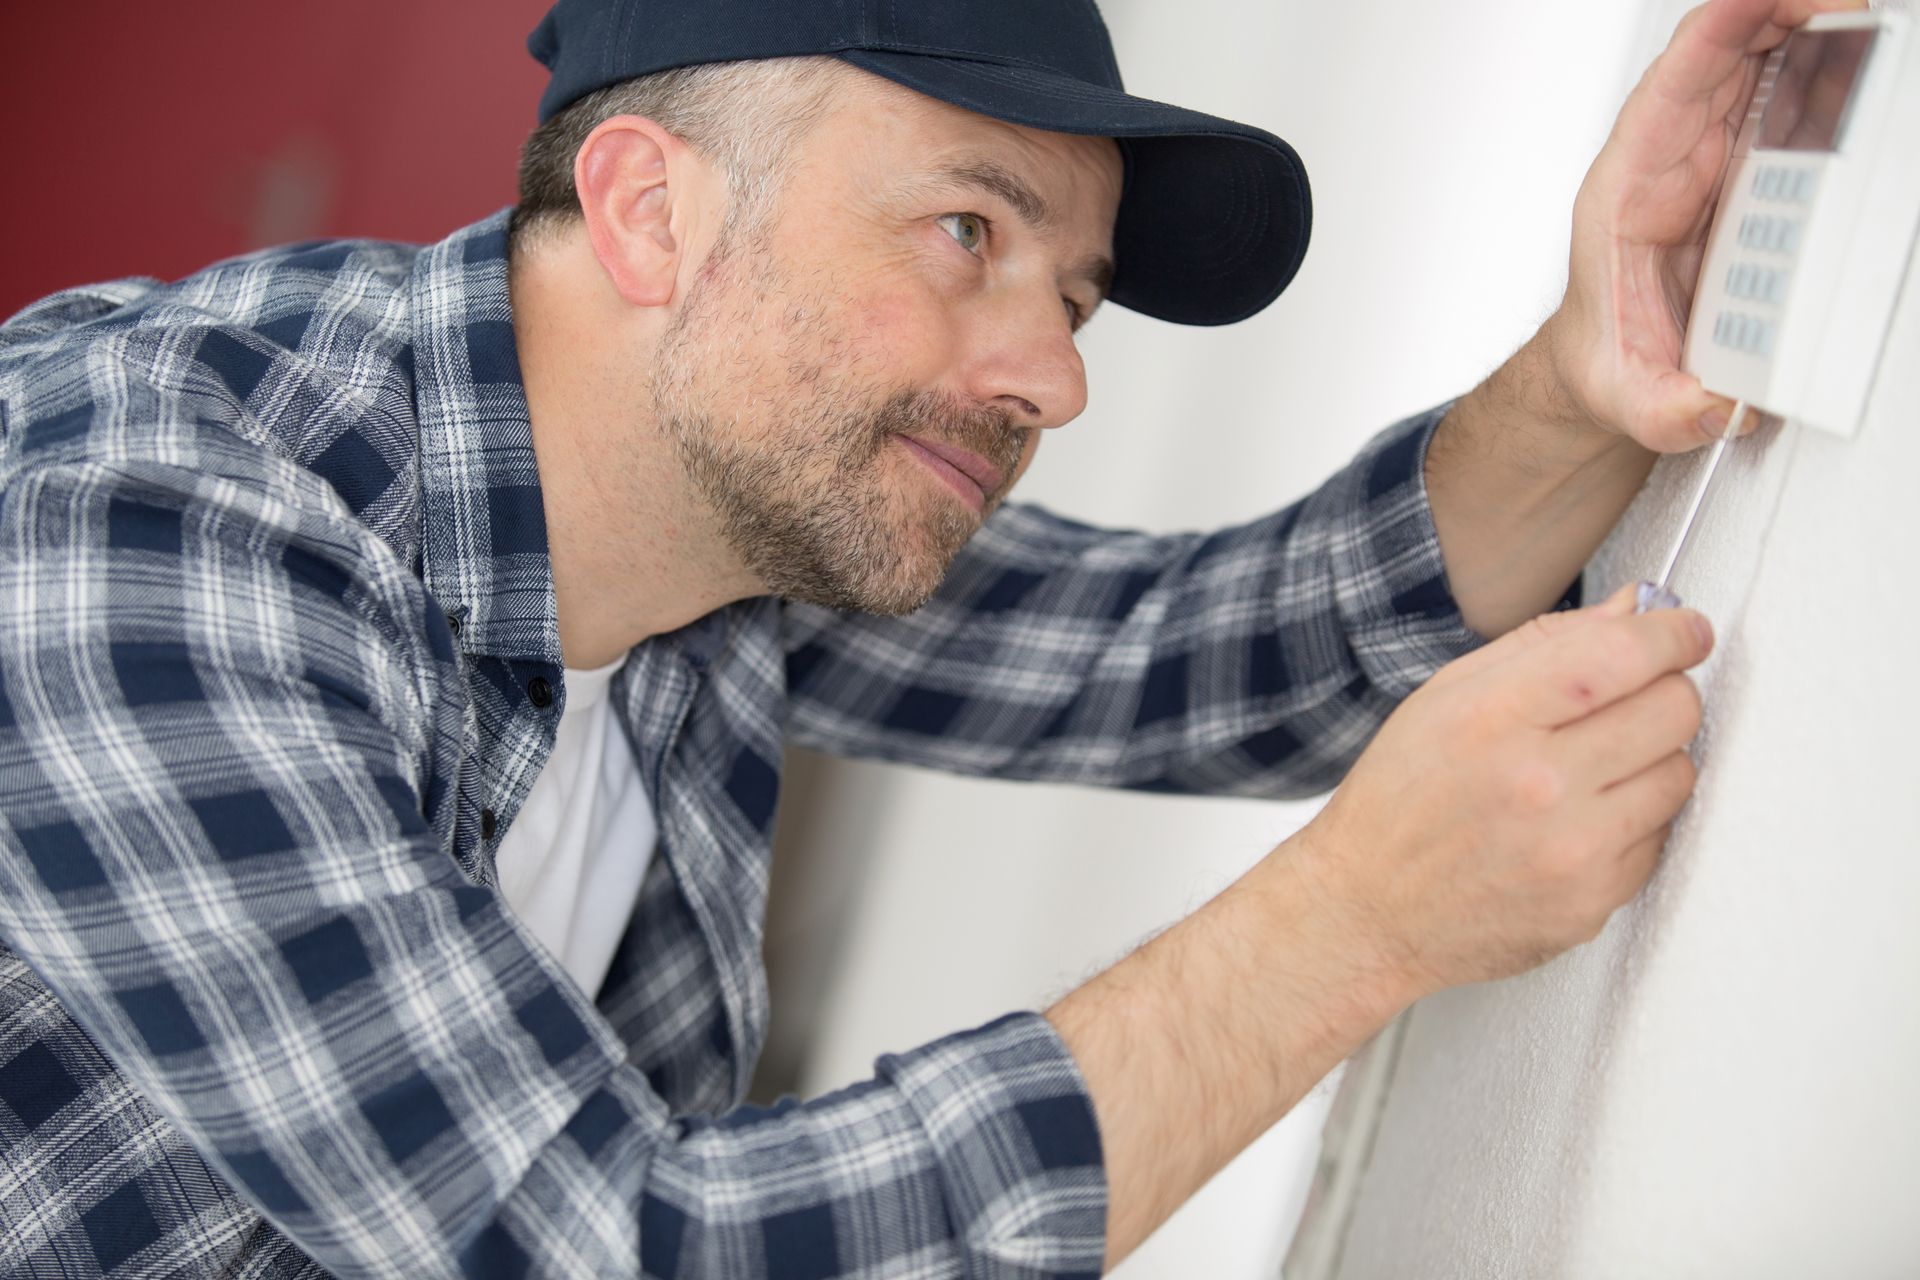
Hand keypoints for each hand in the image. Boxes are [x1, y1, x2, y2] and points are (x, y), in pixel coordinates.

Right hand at [1292, 584, 1710, 994]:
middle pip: (1674, 709)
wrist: (1369, 912)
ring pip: (1680, 773)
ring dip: (1650, 760)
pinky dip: (1632, 820)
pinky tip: (1579, 820)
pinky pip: (1660, 837)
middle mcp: (1539, 784)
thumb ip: (1543, 644)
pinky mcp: (1594, 902)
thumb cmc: (1398, 804)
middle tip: (1630, 699)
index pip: (1625, 653)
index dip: (1673, 632)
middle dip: (1664, 691)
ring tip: (1592, 768)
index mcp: (1493, 717)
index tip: (1684, 630)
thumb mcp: (1444, 697)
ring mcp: (1572, 849)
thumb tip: (1633, 612)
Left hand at [1546, 0, 1865, 452]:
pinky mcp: (1738, 168)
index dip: (1722, 28)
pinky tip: (1856, 59)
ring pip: (1753, 62)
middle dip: (1786, 9)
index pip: (1673, 82)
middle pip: (1723, 51)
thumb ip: (1670, 408)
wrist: (1604, 365)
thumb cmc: (1608, 359)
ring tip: (1863, 21)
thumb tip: (1721, 406)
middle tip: (1850, 7)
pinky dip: (1817, 66)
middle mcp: (1665, 159)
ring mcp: (1704, 156)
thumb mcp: (1632, 398)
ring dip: (1808, 28)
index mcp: (1629, 188)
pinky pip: (1777, 96)